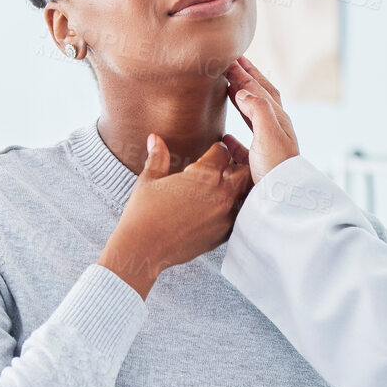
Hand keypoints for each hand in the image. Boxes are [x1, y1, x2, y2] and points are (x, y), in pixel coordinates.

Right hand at [97, 135, 251, 297]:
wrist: (143, 248)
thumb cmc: (142, 212)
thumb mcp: (149, 179)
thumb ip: (158, 156)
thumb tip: (154, 138)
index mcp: (203, 174)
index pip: (221, 152)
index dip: (216, 150)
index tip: (211, 152)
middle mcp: (220, 193)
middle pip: (241, 170)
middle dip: (231, 167)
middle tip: (218, 169)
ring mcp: (225, 215)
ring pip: (244, 194)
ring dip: (235, 188)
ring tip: (219, 189)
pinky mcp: (224, 233)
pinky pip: (238, 215)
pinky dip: (232, 210)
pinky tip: (218, 209)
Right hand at [225, 56, 300, 181]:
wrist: (282, 201)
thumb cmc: (276, 168)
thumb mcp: (268, 134)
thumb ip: (257, 109)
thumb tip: (241, 90)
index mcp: (277, 119)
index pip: (258, 89)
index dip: (245, 72)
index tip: (230, 58)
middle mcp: (274, 130)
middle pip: (259, 97)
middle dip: (246, 78)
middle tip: (231, 63)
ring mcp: (267, 146)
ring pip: (252, 116)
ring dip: (240, 100)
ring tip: (228, 89)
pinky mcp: (257, 164)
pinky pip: (243, 145)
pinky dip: (232, 136)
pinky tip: (223, 138)